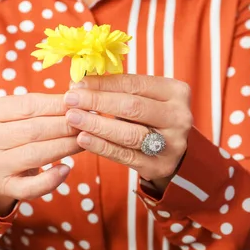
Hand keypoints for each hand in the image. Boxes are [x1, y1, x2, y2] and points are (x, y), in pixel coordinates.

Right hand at [0, 94, 81, 215]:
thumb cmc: (17, 132)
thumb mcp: (21, 114)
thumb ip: (44, 106)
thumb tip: (79, 100)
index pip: (29, 105)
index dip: (58, 105)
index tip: (81, 103)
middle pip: (34, 130)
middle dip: (65, 125)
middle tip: (88, 122)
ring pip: (35, 155)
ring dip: (65, 147)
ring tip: (85, 140)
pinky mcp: (6, 187)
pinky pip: (30, 187)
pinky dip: (51, 180)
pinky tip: (67, 169)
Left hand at [63, 75, 192, 188]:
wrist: (172, 151)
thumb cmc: (151, 117)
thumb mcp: (144, 97)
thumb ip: (118, 89)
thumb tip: (79, 83)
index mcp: (176, 92)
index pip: (134, 84)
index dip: (103, 84)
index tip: (77, 84)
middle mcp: (179, 117)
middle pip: (132, 107)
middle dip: (97, 102)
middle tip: (70, 99)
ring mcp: (172, 144)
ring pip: (129, 134)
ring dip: (97, 125)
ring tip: (73, 118)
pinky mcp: (160, 166)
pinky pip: (126, 156)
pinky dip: (102, 147)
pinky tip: (83, 139)